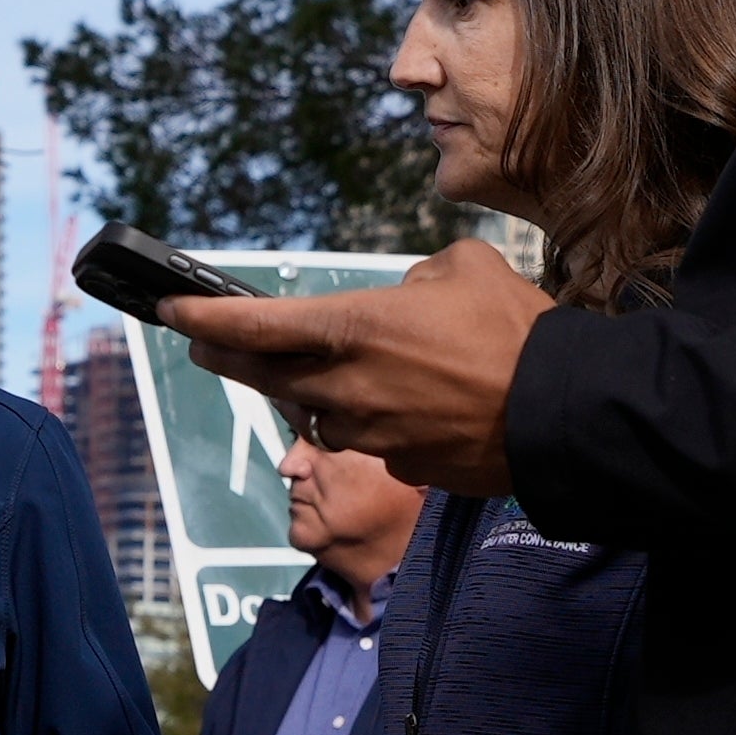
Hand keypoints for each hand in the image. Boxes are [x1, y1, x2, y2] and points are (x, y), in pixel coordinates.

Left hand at [169, 240, 549, 497]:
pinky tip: (418, 405)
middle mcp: (347, 386)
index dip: (204, 318)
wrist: (564, 414)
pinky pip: (372, 439)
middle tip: (204, 346)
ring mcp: (370, 434)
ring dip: (322, 390)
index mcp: (354, 327)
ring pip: (323, 411)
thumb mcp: (464, 267)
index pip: (254, 326)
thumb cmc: (517, 332)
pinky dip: (378, 419)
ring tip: (354, 368)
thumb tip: (406, 299)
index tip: (171, 312)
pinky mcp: (399, 466)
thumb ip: (416, 279)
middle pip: (265, 376)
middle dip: (227, 358)